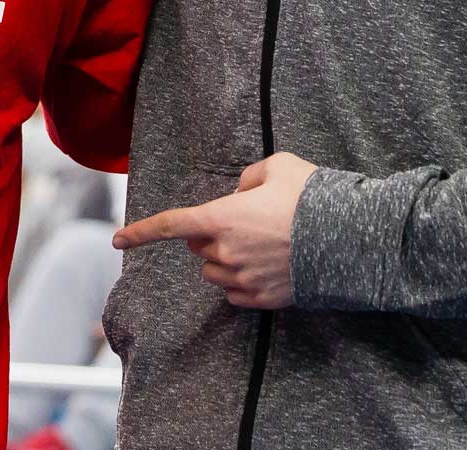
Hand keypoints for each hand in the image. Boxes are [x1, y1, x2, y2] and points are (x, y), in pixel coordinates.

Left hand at [112, 152, 318, 309]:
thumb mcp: (278, 166)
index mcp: (222, 217)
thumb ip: (249, 176)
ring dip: (225, 259)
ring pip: (214, 272)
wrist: (349, 239)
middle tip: (244, 222)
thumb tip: (241, 193)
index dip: (140, 231)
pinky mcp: (261, 299)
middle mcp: (225, 252)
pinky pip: (234, 293)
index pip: (170, 225)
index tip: (117, 238)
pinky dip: (241, 280)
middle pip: (198, 247)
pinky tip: (267, 266)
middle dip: (210, 234)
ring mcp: (242, 279)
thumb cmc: (312, 198)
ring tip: (262, 245)